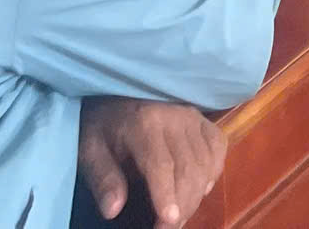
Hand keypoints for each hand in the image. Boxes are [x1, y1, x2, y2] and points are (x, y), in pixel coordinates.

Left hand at [79, 98, 224, 227]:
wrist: (116, 92)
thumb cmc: (102, 126)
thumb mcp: (90, 151)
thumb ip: (103, 179)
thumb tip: (112, 211)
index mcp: (144, 124)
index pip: (161, 165)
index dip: (166, 196)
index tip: (168, 222)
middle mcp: (175, 118)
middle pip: (188, 167)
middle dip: (184, 203)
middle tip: (169, 228)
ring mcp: (193, 116)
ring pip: (206, 161)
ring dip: (197, 193)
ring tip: (182, 214)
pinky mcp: (203, 119)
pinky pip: (218, 147)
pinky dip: (213, 171)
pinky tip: (200, 187)